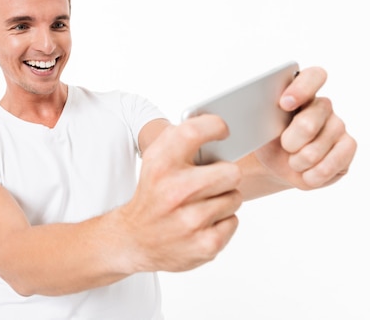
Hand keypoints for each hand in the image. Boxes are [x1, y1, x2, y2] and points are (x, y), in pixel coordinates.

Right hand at [117, 114, 242, 272]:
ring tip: (201, 204)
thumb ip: (181, 138)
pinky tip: (202, 222)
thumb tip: (216, 124)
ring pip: (235, 198)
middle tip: (210, 181)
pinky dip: (222, 222)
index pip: (195, 131)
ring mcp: (191, 221)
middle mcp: (176, 191)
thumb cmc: (154, 193)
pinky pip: (234, 221)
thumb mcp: (155, 161)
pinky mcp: (205, 244)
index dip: (215, 126)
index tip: (223, 131)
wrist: (135, 240)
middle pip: (232, 172)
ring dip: (223, 200)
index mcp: (161, 165)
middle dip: (225, 175)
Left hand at [254, 66, 356, 189]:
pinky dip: (313, 175)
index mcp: (301, 92)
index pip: (313, 76)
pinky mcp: (348, 147)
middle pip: (309, 122)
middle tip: (285, 146)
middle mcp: (323, 106)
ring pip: (316, 149)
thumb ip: (260, 113)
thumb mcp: (257, 126)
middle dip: (290, 141)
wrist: (277, 165)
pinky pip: (332, 163)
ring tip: (294, 161)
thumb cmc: (268, 140)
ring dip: (298, 162)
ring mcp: (338, 126)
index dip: (302, 88)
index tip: (284, 104)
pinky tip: (307, 173)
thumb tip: (253, 104)